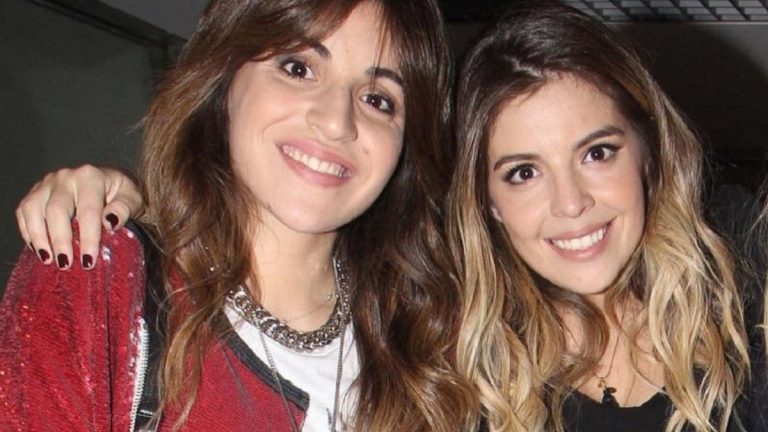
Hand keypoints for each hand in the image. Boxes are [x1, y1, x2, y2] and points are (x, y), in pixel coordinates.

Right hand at [16, 165, 142, 269]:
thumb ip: (124, 209)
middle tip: (66, 264)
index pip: (88, 210)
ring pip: (34, 209)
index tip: (88, 260)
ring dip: (39, 238)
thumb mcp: (132, 200)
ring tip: (48, 260)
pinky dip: (28, 232)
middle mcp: (66, 176)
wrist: (107, 184)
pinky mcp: (35, 192)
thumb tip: (109, 222)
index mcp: (91, 176)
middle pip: (57, 210)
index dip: (88, 237)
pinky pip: (24, 211)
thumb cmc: (120, 195)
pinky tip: (39, 250)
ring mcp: (47, 183)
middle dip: (60, 240)